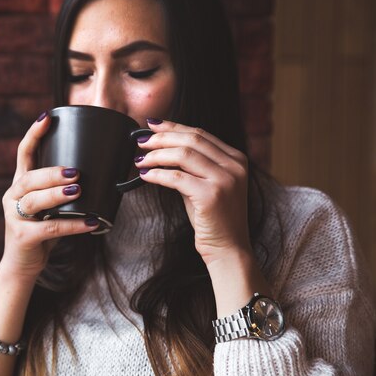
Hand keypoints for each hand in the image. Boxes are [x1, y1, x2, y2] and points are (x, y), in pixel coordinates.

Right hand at [0, 112, 97, 279]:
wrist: (23, 265)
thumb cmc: (42, 232)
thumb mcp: (49, 208)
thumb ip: (63, 191)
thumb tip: (101, 173)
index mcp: (20, 185)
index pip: (24, 153)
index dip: (34, 134)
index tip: (48, 117)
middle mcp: (13, 196)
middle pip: (29, 177)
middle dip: (51, 172)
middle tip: (75, 172)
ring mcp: (15, 216)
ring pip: (35, 200)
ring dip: (57, 194)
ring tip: (78, 190)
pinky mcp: (23, 236)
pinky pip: (50, 228)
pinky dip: (72, 225)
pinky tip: (90, 223)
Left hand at [134, 119, 251, 266]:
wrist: (228, 249)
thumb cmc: (213, 219)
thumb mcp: (206, 185)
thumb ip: (191, 166)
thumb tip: (160, 149)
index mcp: (236, 159)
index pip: (201, 134)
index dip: (174, 127)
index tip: (152, 125)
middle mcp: (234, 166)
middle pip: (191, 139)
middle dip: (162, 138)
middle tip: (141, 140)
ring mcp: (225, 180)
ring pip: (183, 155)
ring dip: (156, 155)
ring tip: (140, 159)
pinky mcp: (212, 195)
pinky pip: (177, 178)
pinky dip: (157, 174)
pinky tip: (145, 175)